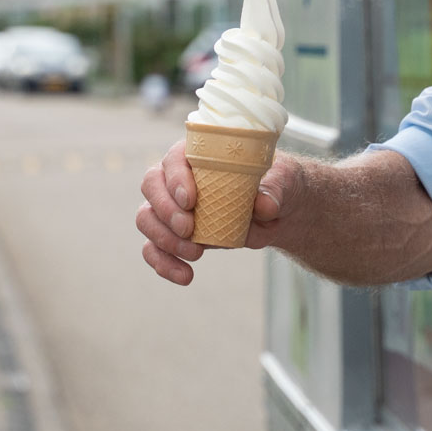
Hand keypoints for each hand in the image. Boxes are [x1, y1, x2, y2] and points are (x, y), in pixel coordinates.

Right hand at [137, 141, 299, 284]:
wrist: (280, 211)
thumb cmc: (277, 183)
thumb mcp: (284, 179)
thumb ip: (274, 189)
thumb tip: (264, 206)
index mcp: (199, 154)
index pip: (174, 159)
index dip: (176, 179)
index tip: (190, 200)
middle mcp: (178, 177)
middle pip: (151, 186)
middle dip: (165, 210)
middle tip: (189, 229)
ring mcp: (172, 208)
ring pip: (146, 218)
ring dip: (164, 239)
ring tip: (196, 253)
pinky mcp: (174, 236)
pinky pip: (154, 249)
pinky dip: (163, 264)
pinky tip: (185, 276)